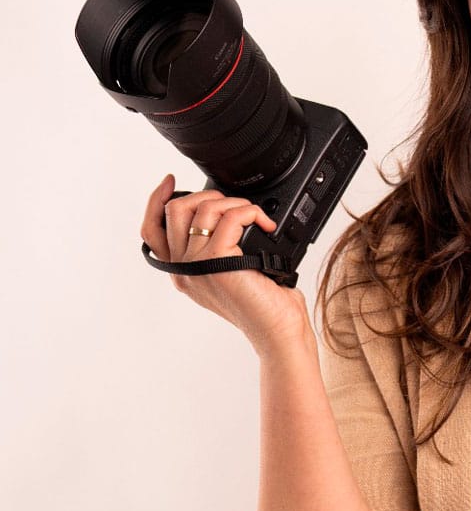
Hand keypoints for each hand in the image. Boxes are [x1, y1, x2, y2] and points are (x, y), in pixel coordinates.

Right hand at [141, 173, 310, 353]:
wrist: (278, 329)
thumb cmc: (264, 304)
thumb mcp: (232, 273)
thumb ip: (216, 251)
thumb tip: (223, 217)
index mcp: (183, 272)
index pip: (152, 230)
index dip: (156, 201)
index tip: (170, 181)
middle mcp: (184, 270)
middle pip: (174, 211)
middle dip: (206, 195)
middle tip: (234, 204)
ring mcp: (198, 266)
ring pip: (203, 209)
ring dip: (234, 202)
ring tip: (255, 216)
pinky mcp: (218, 262)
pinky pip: (230, 218)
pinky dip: (250, 212)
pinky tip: (265, 225)